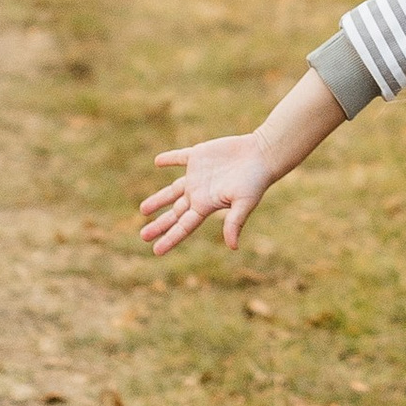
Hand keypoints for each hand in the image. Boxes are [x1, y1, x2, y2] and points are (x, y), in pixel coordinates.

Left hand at [141, 133, 275, 254]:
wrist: (262, 154)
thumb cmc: (255, 180)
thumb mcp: (244, 203)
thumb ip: (235, 222)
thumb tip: (233, 247)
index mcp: (206, 205)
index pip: (184, 226)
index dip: (170, 238)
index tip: (155, 251)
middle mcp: (199, 192)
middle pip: (175, 212)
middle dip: (159, 224)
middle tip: (143, 235)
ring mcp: (198, 175)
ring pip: (172, 190)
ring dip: (158, 199)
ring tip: (143, 210)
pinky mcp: (200, 156)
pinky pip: (180, 158)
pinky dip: (169, 159)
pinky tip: (158, 162)